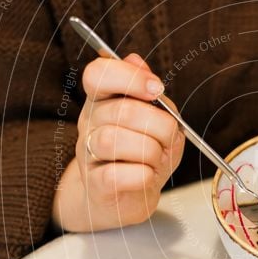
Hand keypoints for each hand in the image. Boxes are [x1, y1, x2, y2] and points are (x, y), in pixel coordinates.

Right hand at [52, 53, 184, 231]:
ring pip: (113, 140)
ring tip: (157, 158)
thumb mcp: (157, 119)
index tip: (157, 90)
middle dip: (159, 125)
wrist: (129, 197)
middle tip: (170, 137)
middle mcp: (89, 122)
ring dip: (150, 151)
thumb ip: (151, 93)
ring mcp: (88, 153)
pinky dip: (142, 175)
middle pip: (120, 110)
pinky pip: (115, 174)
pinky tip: (148, 174)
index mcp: (103, 99)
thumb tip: (136, 61)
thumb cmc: (145, 154)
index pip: (98, 73)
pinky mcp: (95, 184)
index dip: (129, 77)